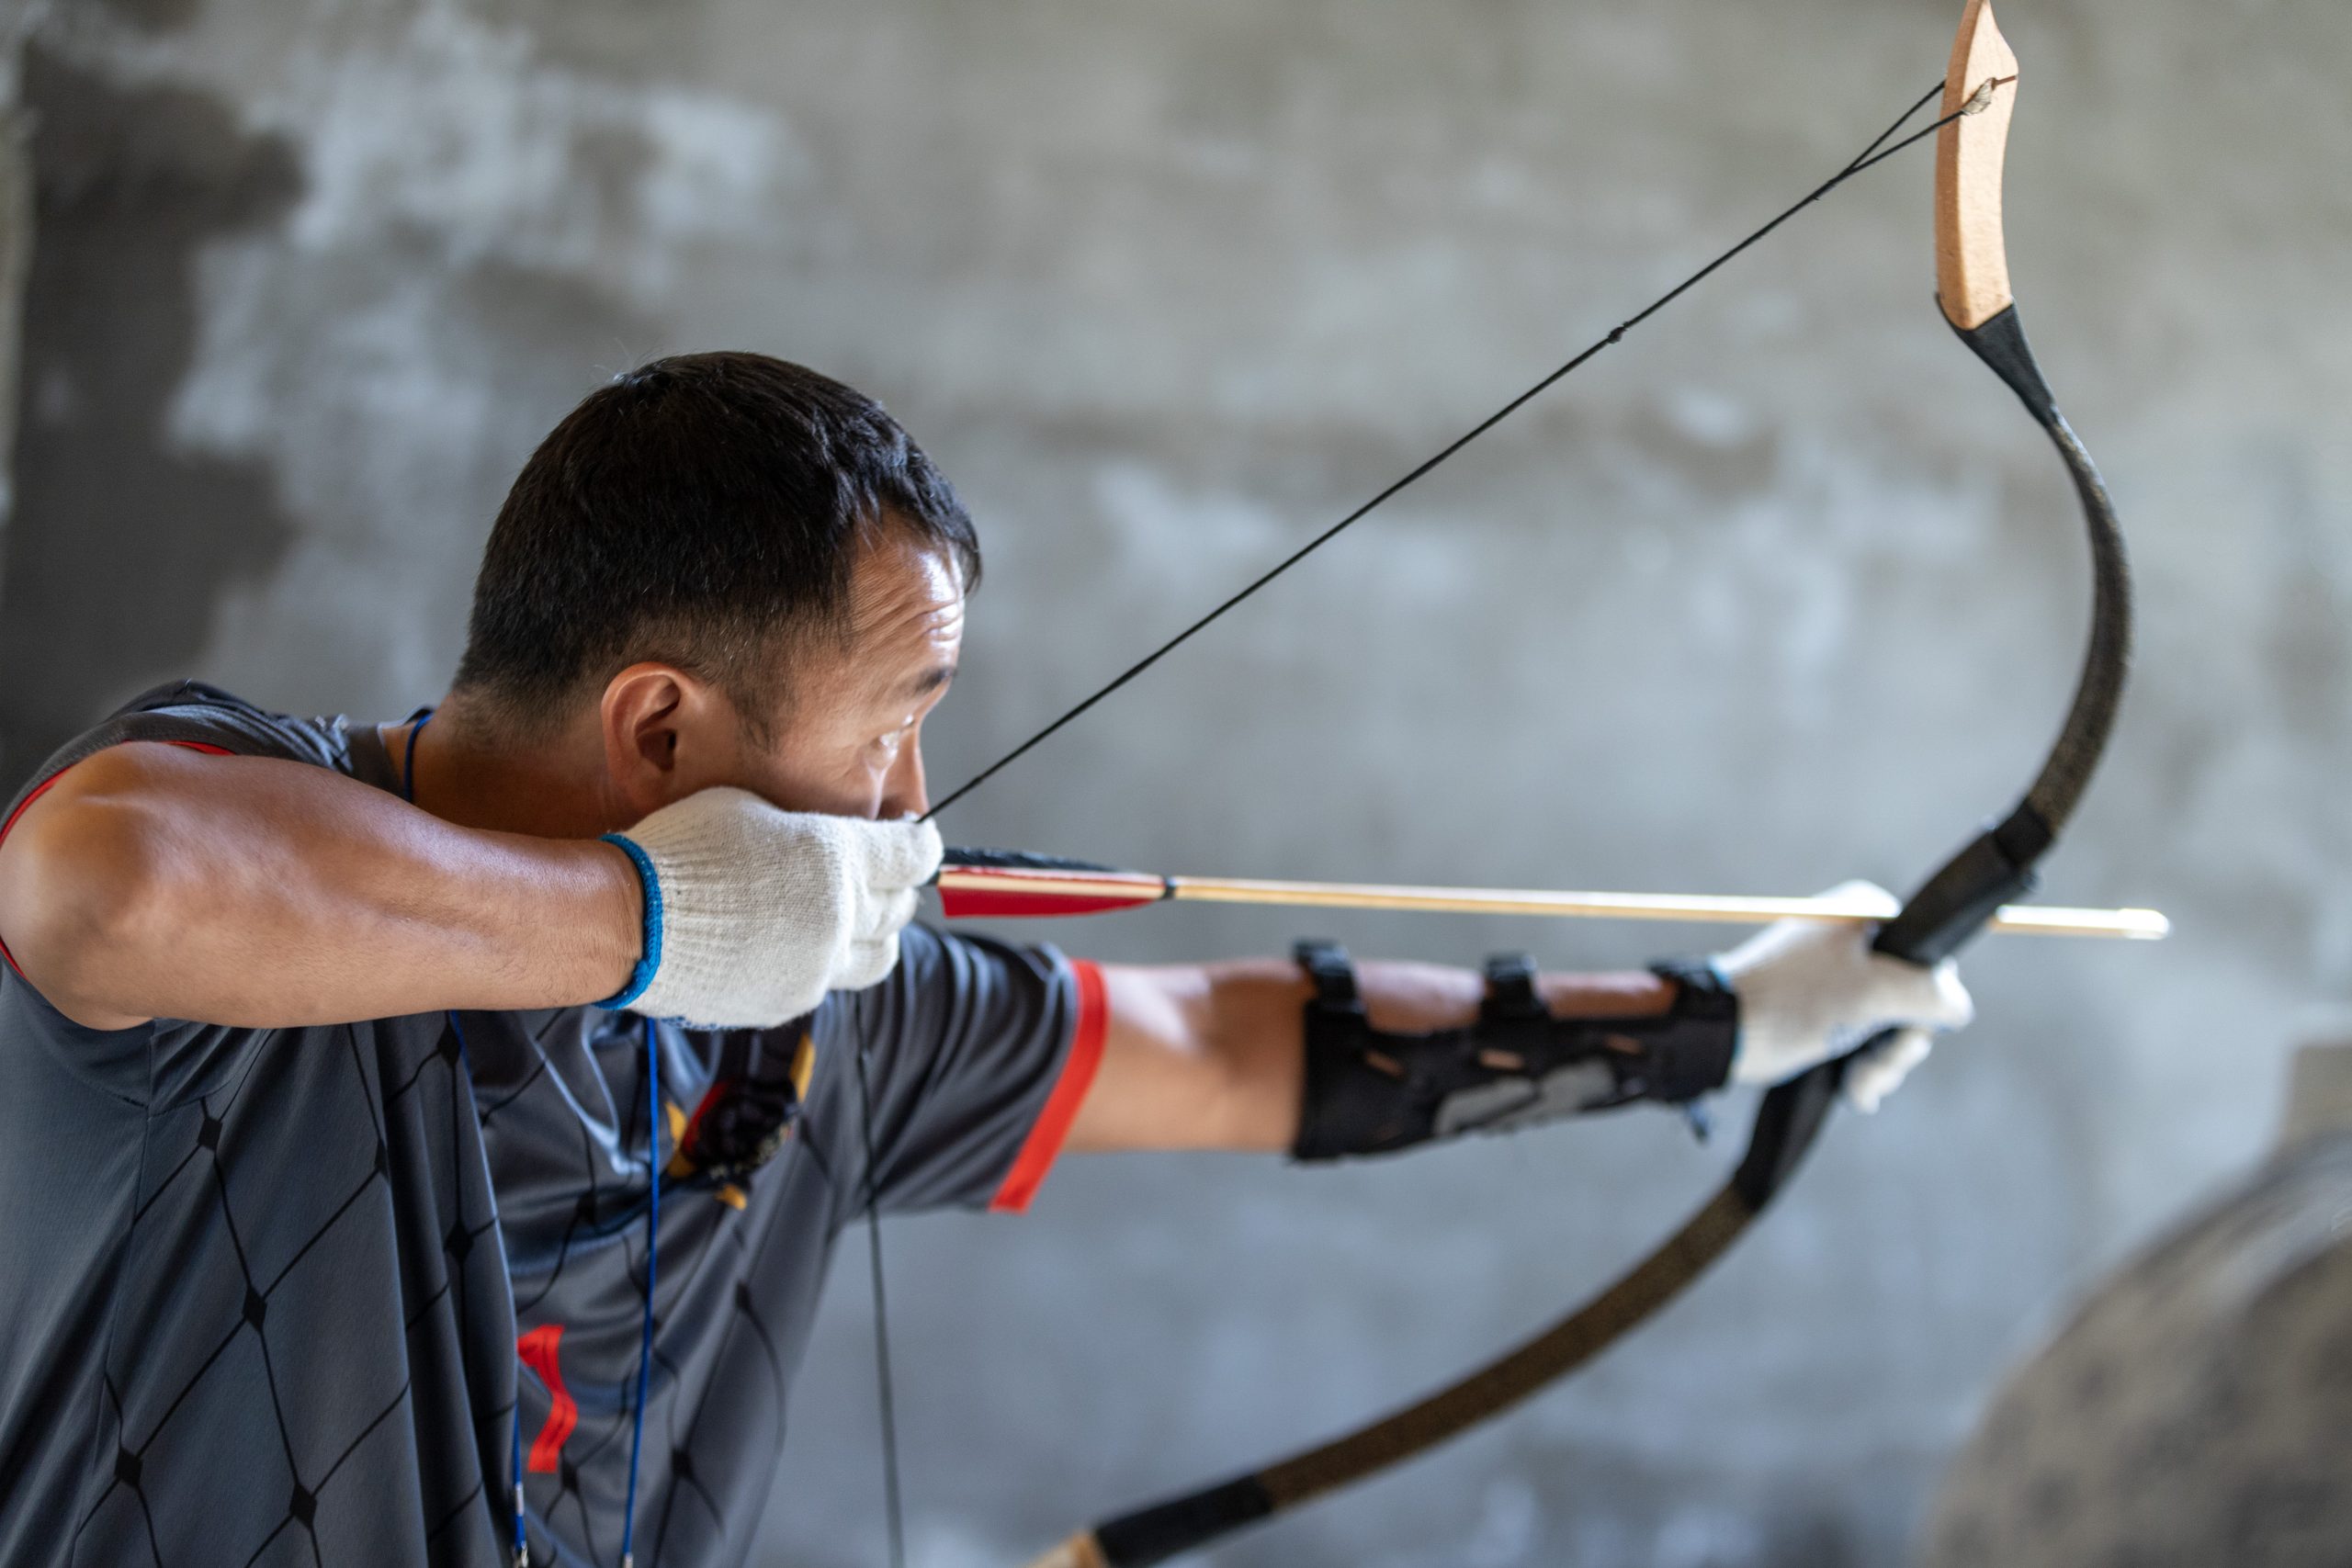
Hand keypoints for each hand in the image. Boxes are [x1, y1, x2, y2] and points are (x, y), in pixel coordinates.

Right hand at [605, 788, 943, 1026]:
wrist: (627, 923)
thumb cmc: (680, 850)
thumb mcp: (748, 809)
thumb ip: (801, 829)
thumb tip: (822, 841)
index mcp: (836, 858)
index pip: (912, 855)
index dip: (922, 842)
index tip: (917, 835)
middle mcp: (840, 918)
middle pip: (901, 908)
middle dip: (899, 887)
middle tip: (886, 874)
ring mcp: (816, 968)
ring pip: (878, 957)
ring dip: (878, 935)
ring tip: (859, 919)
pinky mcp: (787, 1002)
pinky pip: (827, 983)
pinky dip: (826, 963)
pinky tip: (798, 944)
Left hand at [1711, 881, 1972, 1111]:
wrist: (1720, 1032)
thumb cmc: (1794, 1003)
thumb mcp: (1874, 992)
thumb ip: (1931, 993)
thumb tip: (1957, 1007)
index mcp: (1867, 914)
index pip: (1931, 959)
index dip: (1927, 1003)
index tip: (1907, 1030)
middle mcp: (1853, 938)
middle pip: (1912, 997)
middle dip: (1900, 1043)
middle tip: (1877, 1068)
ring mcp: (1834, 975)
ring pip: (1888, 1023)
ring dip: (1881, 1062)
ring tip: (1859, 1085)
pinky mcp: (1817, 1009)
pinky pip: (1860, 1035)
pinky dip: (1861, 1064)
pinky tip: (1854, 1089)